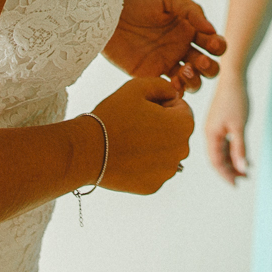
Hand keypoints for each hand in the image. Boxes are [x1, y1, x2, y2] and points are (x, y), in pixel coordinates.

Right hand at [88, 75, 193, 193]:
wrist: (87, 150)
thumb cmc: (113, 115)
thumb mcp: (138, 87)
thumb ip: (163, 85)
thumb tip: (174, 94)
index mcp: (184, 124)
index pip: (181, 108)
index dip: (161, 104)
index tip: (142, 109)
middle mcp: (182, 150)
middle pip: (176, 131)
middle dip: (161, 125)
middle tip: (134, 124)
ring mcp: (168, 171)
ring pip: (166, 152)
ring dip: (154, 145)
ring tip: (130, 141)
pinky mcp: (154, 186)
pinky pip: (154, 170)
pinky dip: (144, 164)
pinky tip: (127, 158)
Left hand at [104, 0, 226, 90]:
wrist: (106, 10)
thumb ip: (191, 11)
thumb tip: (212, 30)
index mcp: (189, 27)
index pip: (213, 42)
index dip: (218, 46)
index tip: (211, 44)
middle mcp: (181, 46)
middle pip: (208, 66)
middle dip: (210, 67)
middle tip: (200, 62)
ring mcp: (167, 61)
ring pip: (193, 80)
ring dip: (196, 80)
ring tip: (184, 71)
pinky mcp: (150, 74)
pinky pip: (171, 88)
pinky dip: (178, 90)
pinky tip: (175, 83)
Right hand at [202, 73, 250, 184]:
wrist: (233, 77)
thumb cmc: (235, 99)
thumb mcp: (239, 126)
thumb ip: (239, 148)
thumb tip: (242, 169)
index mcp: (211, 134)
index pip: (216, 161)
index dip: (225, 174)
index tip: (235, 185)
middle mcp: (210, 133)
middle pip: (218, 158)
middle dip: (230, 170)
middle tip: (243, 180)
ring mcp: (215, 128)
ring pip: (223, 150)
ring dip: (233, 161)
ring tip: (247, 171)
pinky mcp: (221, 123)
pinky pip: (226, 142)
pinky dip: (234, 150)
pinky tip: (245, 156)